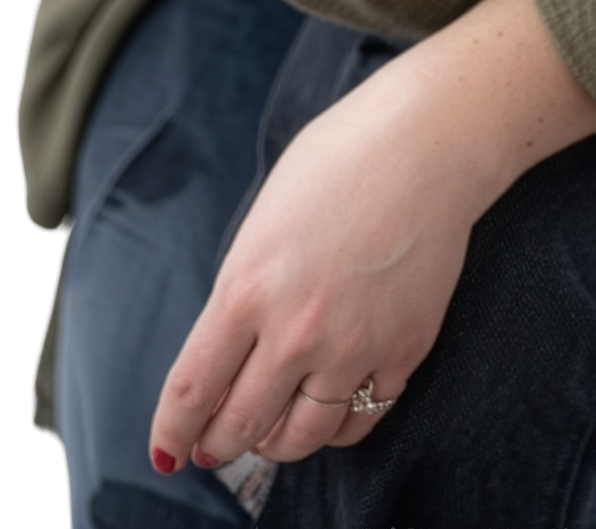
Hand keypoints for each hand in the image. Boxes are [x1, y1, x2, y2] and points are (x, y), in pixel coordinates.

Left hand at [149, 53, 486, 473]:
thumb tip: (230, 351)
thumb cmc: (339, 162)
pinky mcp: (403, 351)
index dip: (173, 434)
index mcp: (245, 290)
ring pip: (301, 436)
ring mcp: (353, 347)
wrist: (427, 144)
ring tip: (270, 434)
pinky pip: (361, 418)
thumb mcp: (263, 223)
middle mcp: (295, 331)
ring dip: (277, 443)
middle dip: (220, 444)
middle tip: (216, 445)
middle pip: (241, 425)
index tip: (168, 452)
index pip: (193, 391)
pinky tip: (328, 409)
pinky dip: (337, 424)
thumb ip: (242, 291)